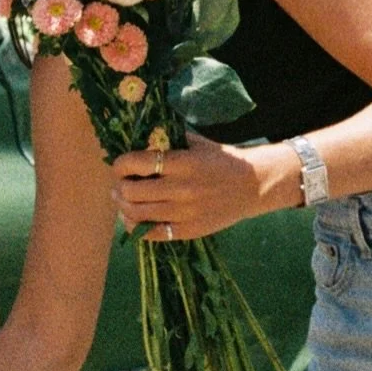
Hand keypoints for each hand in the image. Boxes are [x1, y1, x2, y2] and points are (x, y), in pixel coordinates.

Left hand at [111, 132, 291, 241]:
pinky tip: (135, 218)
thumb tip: (134, 136)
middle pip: (131, 192)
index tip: (120, 165)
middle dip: (119, 186)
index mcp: (182, 162)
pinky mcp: (189, 231)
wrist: (252, 185)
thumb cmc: (219, 160)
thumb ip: (167, 139)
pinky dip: (136, 227)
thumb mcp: (195, 142)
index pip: (136, 163)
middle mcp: (182, 189)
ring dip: (123, 206)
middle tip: (120, 183)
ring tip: (123, 200)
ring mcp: (185, 213)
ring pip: (137, 215)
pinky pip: (152, 234)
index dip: (120, 164)